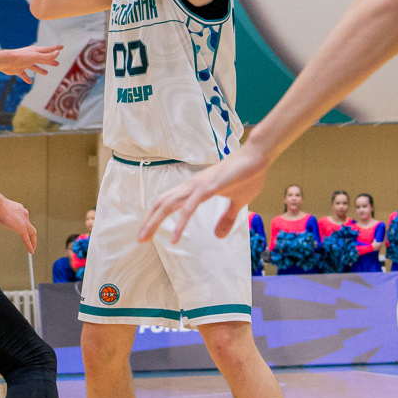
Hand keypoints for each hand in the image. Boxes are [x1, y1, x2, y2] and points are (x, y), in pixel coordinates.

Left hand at [0, 44, 62, 83]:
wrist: (5, 61)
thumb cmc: (20, 57)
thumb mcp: (36, 57)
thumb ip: (47, 56)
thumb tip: (57, 52)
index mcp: (36, 51)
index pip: (48, 50)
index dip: (56, 48)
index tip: (62, 47)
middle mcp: (31, 56)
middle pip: (43, 59)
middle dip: (50, 61)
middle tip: (57, 64)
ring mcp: (25, 63)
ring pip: (35, 66)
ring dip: (40, 69)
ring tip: (46, 73)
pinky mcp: (19, 69)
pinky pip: (24, 74)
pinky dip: (27, 78)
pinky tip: (30, 82)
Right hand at [0, 196, 37, 253]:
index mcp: (20, 209)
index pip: (24, 218)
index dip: (23, 225)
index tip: (22, 229)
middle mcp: (24, 214)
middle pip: (30, 226)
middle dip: (31, 234)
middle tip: (32, 241)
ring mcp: (24, 221)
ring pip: (32, 233)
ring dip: (33, 241)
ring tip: (33, 248)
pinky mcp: (22, 227)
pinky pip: (27, 239)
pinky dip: (30, 245)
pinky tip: (31, 251)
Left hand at [139, 143, 270, 243]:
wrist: (257, 157)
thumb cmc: (247, 175)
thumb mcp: (237, 203)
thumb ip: (226, 218)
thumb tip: (218, 235)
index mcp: (195, 189)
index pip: (168, 202)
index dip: (156, 216)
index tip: (148, 232)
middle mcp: (191, 186)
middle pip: (162, 204)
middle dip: (149, 222)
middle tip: (140, 239)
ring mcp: (198, 186)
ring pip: (169, 205)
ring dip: (155, 221)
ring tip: (146, 238)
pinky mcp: (208, 188)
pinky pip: (189, 208)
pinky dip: (180, 223)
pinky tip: (175, 238)